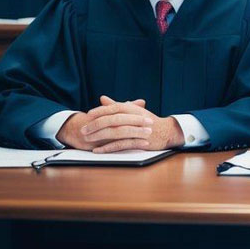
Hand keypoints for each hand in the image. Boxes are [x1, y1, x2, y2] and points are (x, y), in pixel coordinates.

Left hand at [64, 95, 182, 152]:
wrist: (165, 131)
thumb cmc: (147, 120)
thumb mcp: (133, 110)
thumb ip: (117, 105)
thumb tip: (102, 98)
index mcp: (132, 109)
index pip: (113, 108)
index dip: (100, 111)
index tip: (88, 114)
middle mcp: (134, 118)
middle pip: (111, 119)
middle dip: (95, 124)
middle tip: (83, 129)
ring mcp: (136, 130)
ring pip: (114, 132)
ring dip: (99, 136)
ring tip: (87, 139)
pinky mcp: (138, 142)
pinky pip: (120, 145)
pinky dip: (107, 147)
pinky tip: (98, 150)